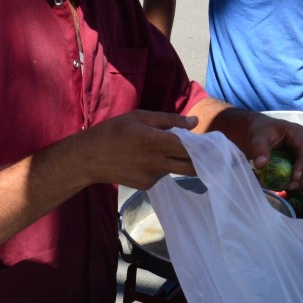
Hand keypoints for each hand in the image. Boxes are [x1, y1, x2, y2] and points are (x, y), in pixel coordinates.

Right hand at [76, 109, 198, 189]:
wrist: (88, 158)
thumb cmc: (114, 131)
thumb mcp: (140, 117)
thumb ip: (169, 121)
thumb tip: (194, 123)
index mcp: (158, 143)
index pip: (191, 148)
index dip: (205, 146)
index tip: (214, 142)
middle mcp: (159, 163)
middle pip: (191, 166)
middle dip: (200, 159)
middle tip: (205, 150)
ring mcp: (153, 177)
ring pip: (177, 170)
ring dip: (179, 161)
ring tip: (167, 148)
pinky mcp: (147, 185)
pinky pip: (163, 175)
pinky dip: (163, 166)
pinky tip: (148, 158)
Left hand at [236, 112, 302, 189]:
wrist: (257, 131)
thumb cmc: (259, 131)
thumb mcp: (257, 137)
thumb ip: (259, 149)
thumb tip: (261, 165)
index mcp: (296, 133)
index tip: (294, 178)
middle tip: (292, 186)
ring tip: (288, 187)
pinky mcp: (300, 162)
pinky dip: (299, 181)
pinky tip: (286, 185)